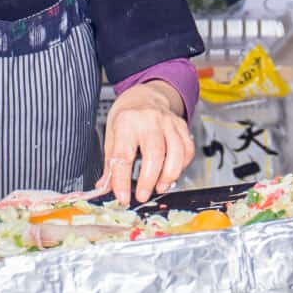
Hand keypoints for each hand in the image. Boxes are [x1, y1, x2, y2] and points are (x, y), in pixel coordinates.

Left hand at [97, 81, 194, 205]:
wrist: (145, 95)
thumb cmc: (127, 115)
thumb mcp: (111, 134)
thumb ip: (111, 163)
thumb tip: (105, 187)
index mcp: (126, 122)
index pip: (123, 156)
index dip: (122, 181)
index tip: (122, 197)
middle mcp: (149, 120)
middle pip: (154, 154)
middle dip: (149, 180)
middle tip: (142, 195)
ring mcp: (169, 122)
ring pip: (177, 152)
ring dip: (169, 176)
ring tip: (159, 187)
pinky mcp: (182, 126)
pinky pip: (187, 149)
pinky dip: (182, 166)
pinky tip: (172, 173)